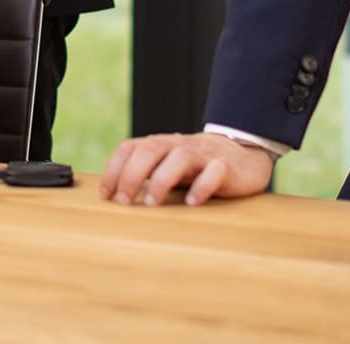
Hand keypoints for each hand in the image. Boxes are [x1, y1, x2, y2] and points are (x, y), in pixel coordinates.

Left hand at [99, 132, 274, 206]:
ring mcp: (203, 154)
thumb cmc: (196, 166)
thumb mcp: (167, 166)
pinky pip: (214, 171)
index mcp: (160, 145)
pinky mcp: (226, 166)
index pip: (130, 148)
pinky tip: (192, 203)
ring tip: (152, 204)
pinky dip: (202, 186)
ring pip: (180, 157)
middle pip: (151, 149)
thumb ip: (144, 174)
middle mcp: (178, 145)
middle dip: (132, 174)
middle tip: (123, 202)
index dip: (114, 169)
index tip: (105, 196)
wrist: (243, 154)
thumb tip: (112, 197)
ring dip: (162, 180)